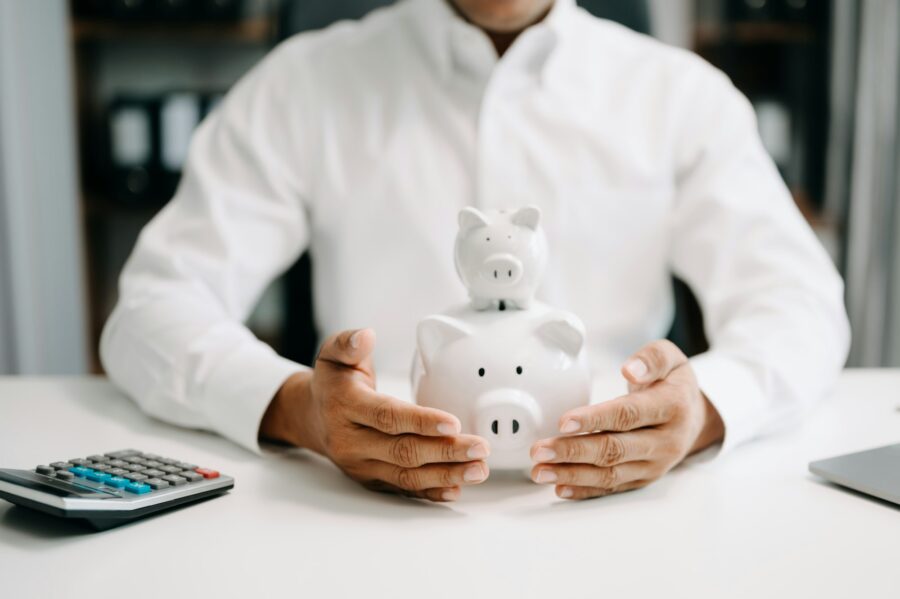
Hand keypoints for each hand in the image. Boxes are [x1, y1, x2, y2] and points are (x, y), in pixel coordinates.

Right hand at [259, 328, 490, 501]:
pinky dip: (430, 492)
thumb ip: (348, 343)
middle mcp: (350, 441)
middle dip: (445, 452)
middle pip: (403, 451)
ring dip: (446, 475)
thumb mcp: (333, 355)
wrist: (311, 418)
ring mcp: (360, 465)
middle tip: (480, 448)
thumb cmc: (333, 383)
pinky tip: (456, 489)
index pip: (386, 417)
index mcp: (344, 406)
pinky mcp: (370, 480)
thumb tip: (365, 336)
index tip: (453, 423)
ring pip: (406, 476)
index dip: (420, 421)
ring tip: (478, 470)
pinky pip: (402, 490)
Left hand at [529, 340, 723, 499]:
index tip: (563, 422)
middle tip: (539, 451)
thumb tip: (630, 369)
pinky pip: (613, 487)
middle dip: (573, 451)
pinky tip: (559, 488)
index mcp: (672, 407)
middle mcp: (665, 441)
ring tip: (540, 471)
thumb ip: (651, 359)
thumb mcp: (671, 358)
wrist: (695, 416)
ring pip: (610, 474)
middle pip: (614, 449)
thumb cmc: (673, 383)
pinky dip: (585, 490)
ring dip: (572, 474)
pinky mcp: (644, 479)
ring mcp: (655, 464)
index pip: (628, 415)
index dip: (595, 419)